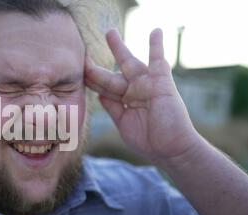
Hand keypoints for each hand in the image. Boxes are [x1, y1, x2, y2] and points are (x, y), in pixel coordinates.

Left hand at [85, 29, 199, 161]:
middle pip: (110, 76)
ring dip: (119, 48)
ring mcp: (146, 86)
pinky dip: (157, 46)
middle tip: (83, 54)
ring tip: (110, 32)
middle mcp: (133, 91)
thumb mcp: (123, 123)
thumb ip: (112, 107)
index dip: (90, 80)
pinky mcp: (161, 83)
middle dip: (96, 67)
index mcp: (123, 102)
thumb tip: (98, 94)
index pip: (103, 88)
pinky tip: (155, 31)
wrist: (170, 149)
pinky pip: (159, 61)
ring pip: (129, 64)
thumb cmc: (148, 141)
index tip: (77, 71)